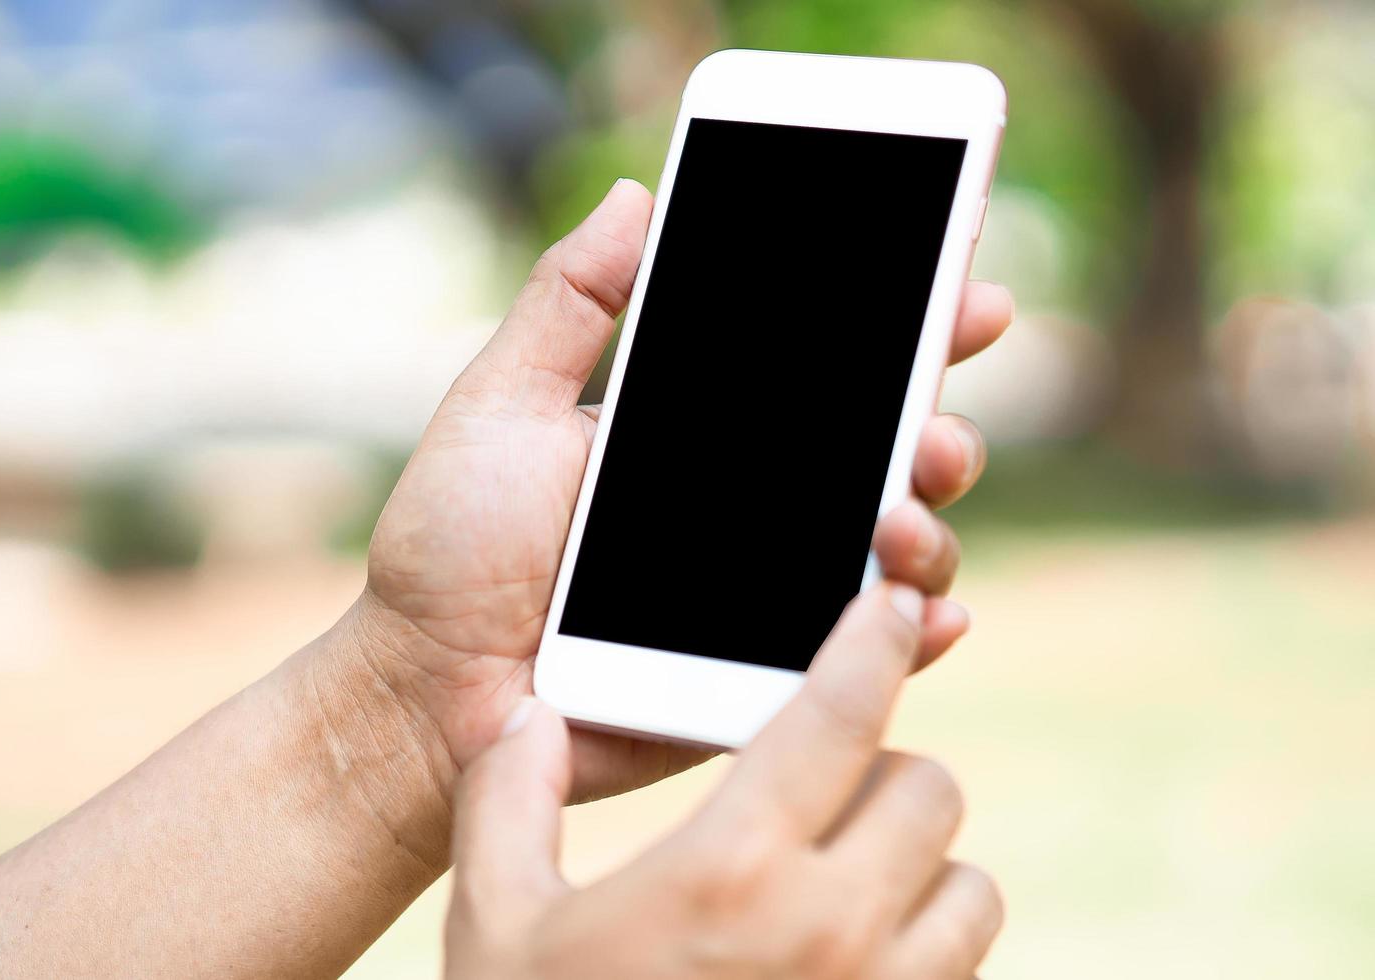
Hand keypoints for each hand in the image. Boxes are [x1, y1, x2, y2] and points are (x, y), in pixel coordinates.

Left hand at [352, 179, 1013, 802]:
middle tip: (935, 423)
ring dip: (929, 529)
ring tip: (903, 513)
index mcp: (701, 436)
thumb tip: (639, 196)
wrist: (424, 688)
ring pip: (892, 556)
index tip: (959, 287)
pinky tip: (930, 615)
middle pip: (882, 460)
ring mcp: (766, 597)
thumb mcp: (502, 403)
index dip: (902, 329)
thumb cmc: (450, 546)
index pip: (824, 374)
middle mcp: (753, 511)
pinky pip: (865, 660)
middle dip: (937, 429)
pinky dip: (916, 637)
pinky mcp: (763, 680)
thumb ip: (570, 303)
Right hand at [445, 583, 1002, 978]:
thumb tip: (522, 715)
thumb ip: (503, 802)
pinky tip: (847, 962)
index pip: (838, 712)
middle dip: (884, 776)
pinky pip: (963, 973)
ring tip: (844, 887)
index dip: (872, 640)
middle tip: (822, 795)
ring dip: (922, 870)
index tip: (890, 603)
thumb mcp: (495, 925)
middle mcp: (827, 932)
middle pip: (930, 790)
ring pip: (970, 887)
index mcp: (727, 869)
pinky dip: (928, 947)